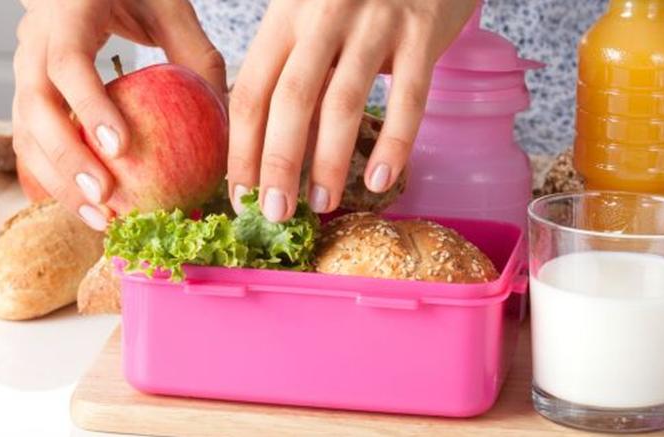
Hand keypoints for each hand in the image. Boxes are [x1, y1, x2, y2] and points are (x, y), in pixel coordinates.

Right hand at [13, 0, 225, 229]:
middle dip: (67, 160)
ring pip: (24, 131)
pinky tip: (86, 208)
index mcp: (67, 11)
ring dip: (58, 181)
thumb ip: (195, 53)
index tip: (120, 148)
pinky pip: (30, 141)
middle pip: (34, 106)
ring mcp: (22, 66)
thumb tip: (227, 115)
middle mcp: (34, 40)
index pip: (68, 62)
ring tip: (100, 218)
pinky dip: (54, 178)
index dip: (89, 107)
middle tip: (105, 199)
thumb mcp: (169, 6)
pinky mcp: (26, 92)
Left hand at [227, 0, 474, 220]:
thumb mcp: (312, 14)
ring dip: (329, 162)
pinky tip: (380, 180)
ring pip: (344, 102)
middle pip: (291, 100)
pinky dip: (394, 144)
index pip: (252, 90)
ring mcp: (375, 22)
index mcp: (287, 15)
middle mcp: (324, 15)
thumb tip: (268, 150)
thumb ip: (292, 67)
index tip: (241, 196)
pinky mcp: (422, 30)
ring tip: (322, 204)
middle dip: (279, 164)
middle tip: (276, 214)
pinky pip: (408, 98)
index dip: (242, 149)